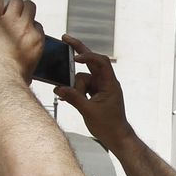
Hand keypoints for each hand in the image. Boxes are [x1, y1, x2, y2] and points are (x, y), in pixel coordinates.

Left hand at [0, 0, 44, 81]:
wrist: (0, 77)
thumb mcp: (28, 73)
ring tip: (2, 13)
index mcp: (37, 40)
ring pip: (16, 1)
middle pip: (30, 6)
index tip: (21, 32)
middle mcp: (26, 27)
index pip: (37, 25)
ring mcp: (11, 22)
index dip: (28, 27)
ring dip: (9, 5)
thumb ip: (28, 66)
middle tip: (13, 18)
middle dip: (22, 10)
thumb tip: (28, 77)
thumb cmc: (13, 79)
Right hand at [52, 33, 133, 148]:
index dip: (88, 56)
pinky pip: (82, 86)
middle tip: (64, 38)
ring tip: (68, 98)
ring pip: (82, 78)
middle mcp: (105, 82)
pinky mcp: (95, 93)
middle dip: (78, 51)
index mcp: (110, 84)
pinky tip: (66, 97)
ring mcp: (100, 87)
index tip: (74, 58)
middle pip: (91, 62)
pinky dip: (74, 90)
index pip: (100, 62)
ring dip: (74, 87)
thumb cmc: (109, 125)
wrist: (116, 137)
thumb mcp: (88, 111)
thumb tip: (59, 89)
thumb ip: (73, 98)